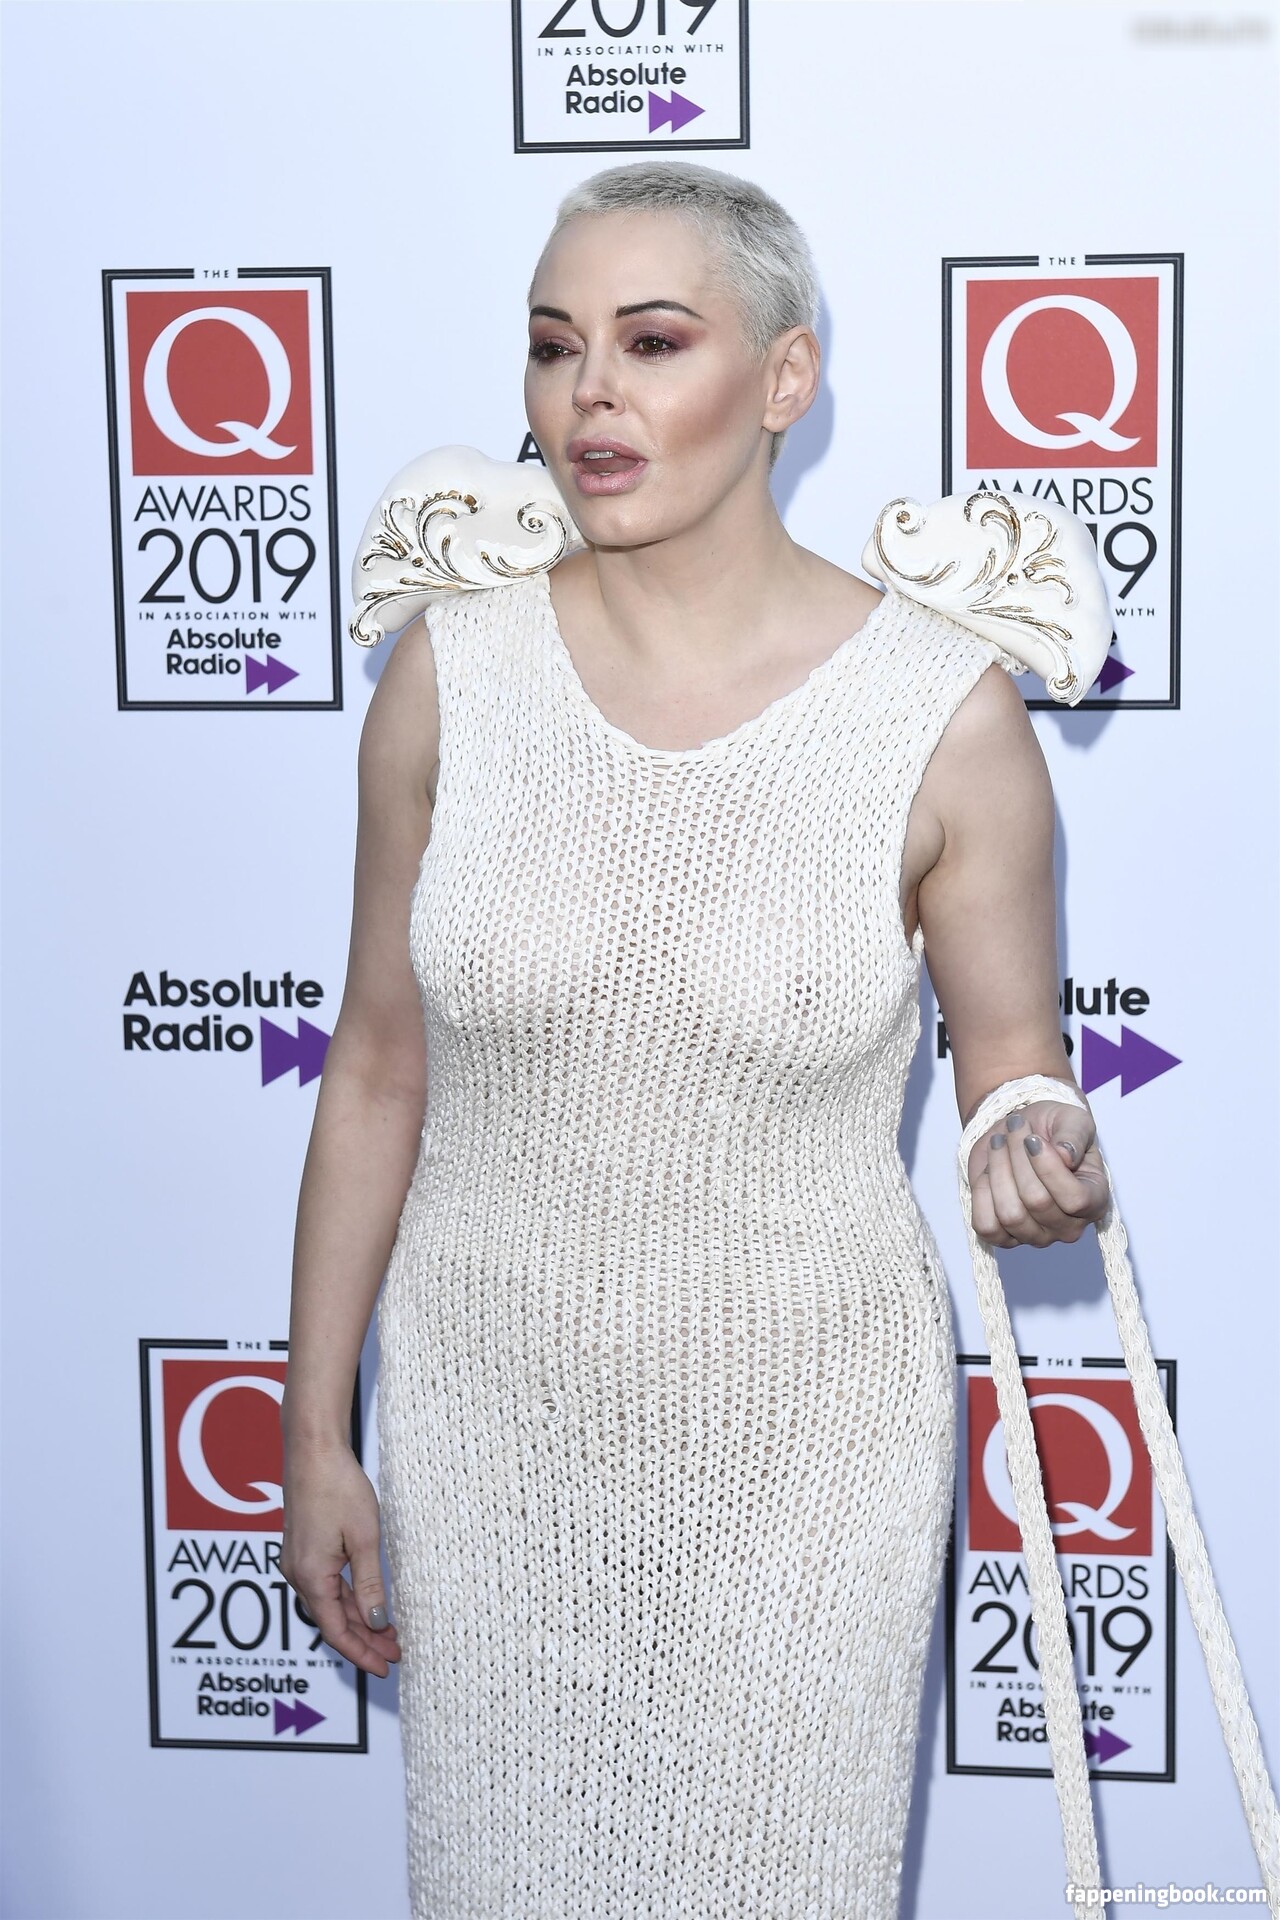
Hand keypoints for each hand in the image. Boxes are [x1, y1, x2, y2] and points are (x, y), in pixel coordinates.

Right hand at [279, 1437, 401, 1677]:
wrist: (312, 1449)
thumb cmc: (338, 1487)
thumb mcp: (364, 1538)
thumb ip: (369, 1584)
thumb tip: (377, 1623)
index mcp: (311, 1577)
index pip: (337, 1632)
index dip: (362, 1654)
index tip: (385, 1667)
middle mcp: (298, 1574)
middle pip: (332, 1621)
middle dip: (364, 1640)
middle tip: (395, 1652)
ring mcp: (297, 1561)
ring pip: (329, 1604)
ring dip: (358, 1620)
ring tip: (388, 1631)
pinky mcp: (302, 1548)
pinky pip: (324, 1585)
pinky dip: (347, 1599)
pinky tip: (366, 1601)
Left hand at [967, 1099, 1108, 1248]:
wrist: (1018, 1135)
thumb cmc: (1052, 1128)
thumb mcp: (1072, 1119)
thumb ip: (1074, 1135)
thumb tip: (1065, 1156)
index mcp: (1094, 1200)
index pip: (1075, 1199)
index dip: (1048, 1167)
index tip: (1032, 1139)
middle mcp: (1068, 1226)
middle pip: (1037, 1201)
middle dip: (1018, 1158)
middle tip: (1013, 1129)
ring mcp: (1036, 1236)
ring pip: (1010, 1215)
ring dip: (998, 1171)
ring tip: (999, 1144)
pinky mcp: (1005, 1237)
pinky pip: (987, 1226)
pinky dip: (982, 1194)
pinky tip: (988, 1172)